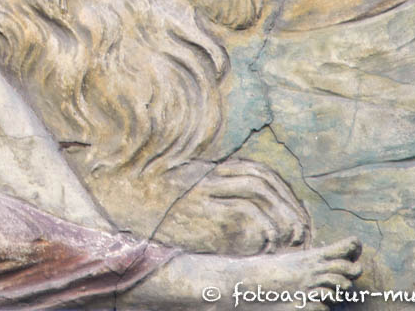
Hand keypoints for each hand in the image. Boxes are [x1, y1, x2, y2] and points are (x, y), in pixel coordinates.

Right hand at [156, 158, 310, 254]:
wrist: (115, 204)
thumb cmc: (148, 210)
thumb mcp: (183, 197)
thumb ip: (211, 198)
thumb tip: (254, 220)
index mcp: (206, 171)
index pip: (259, 173)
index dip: (284, 195)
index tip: (296, 218)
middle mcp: (205, 175)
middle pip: (262, 179)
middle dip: (289, 206)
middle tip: (299, 233)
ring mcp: (200, 190)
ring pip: (256, 190)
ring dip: (280, 216)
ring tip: (286, 239)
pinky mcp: (196, 210)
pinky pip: (241, 212)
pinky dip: (261, 226)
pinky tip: (265, 243)